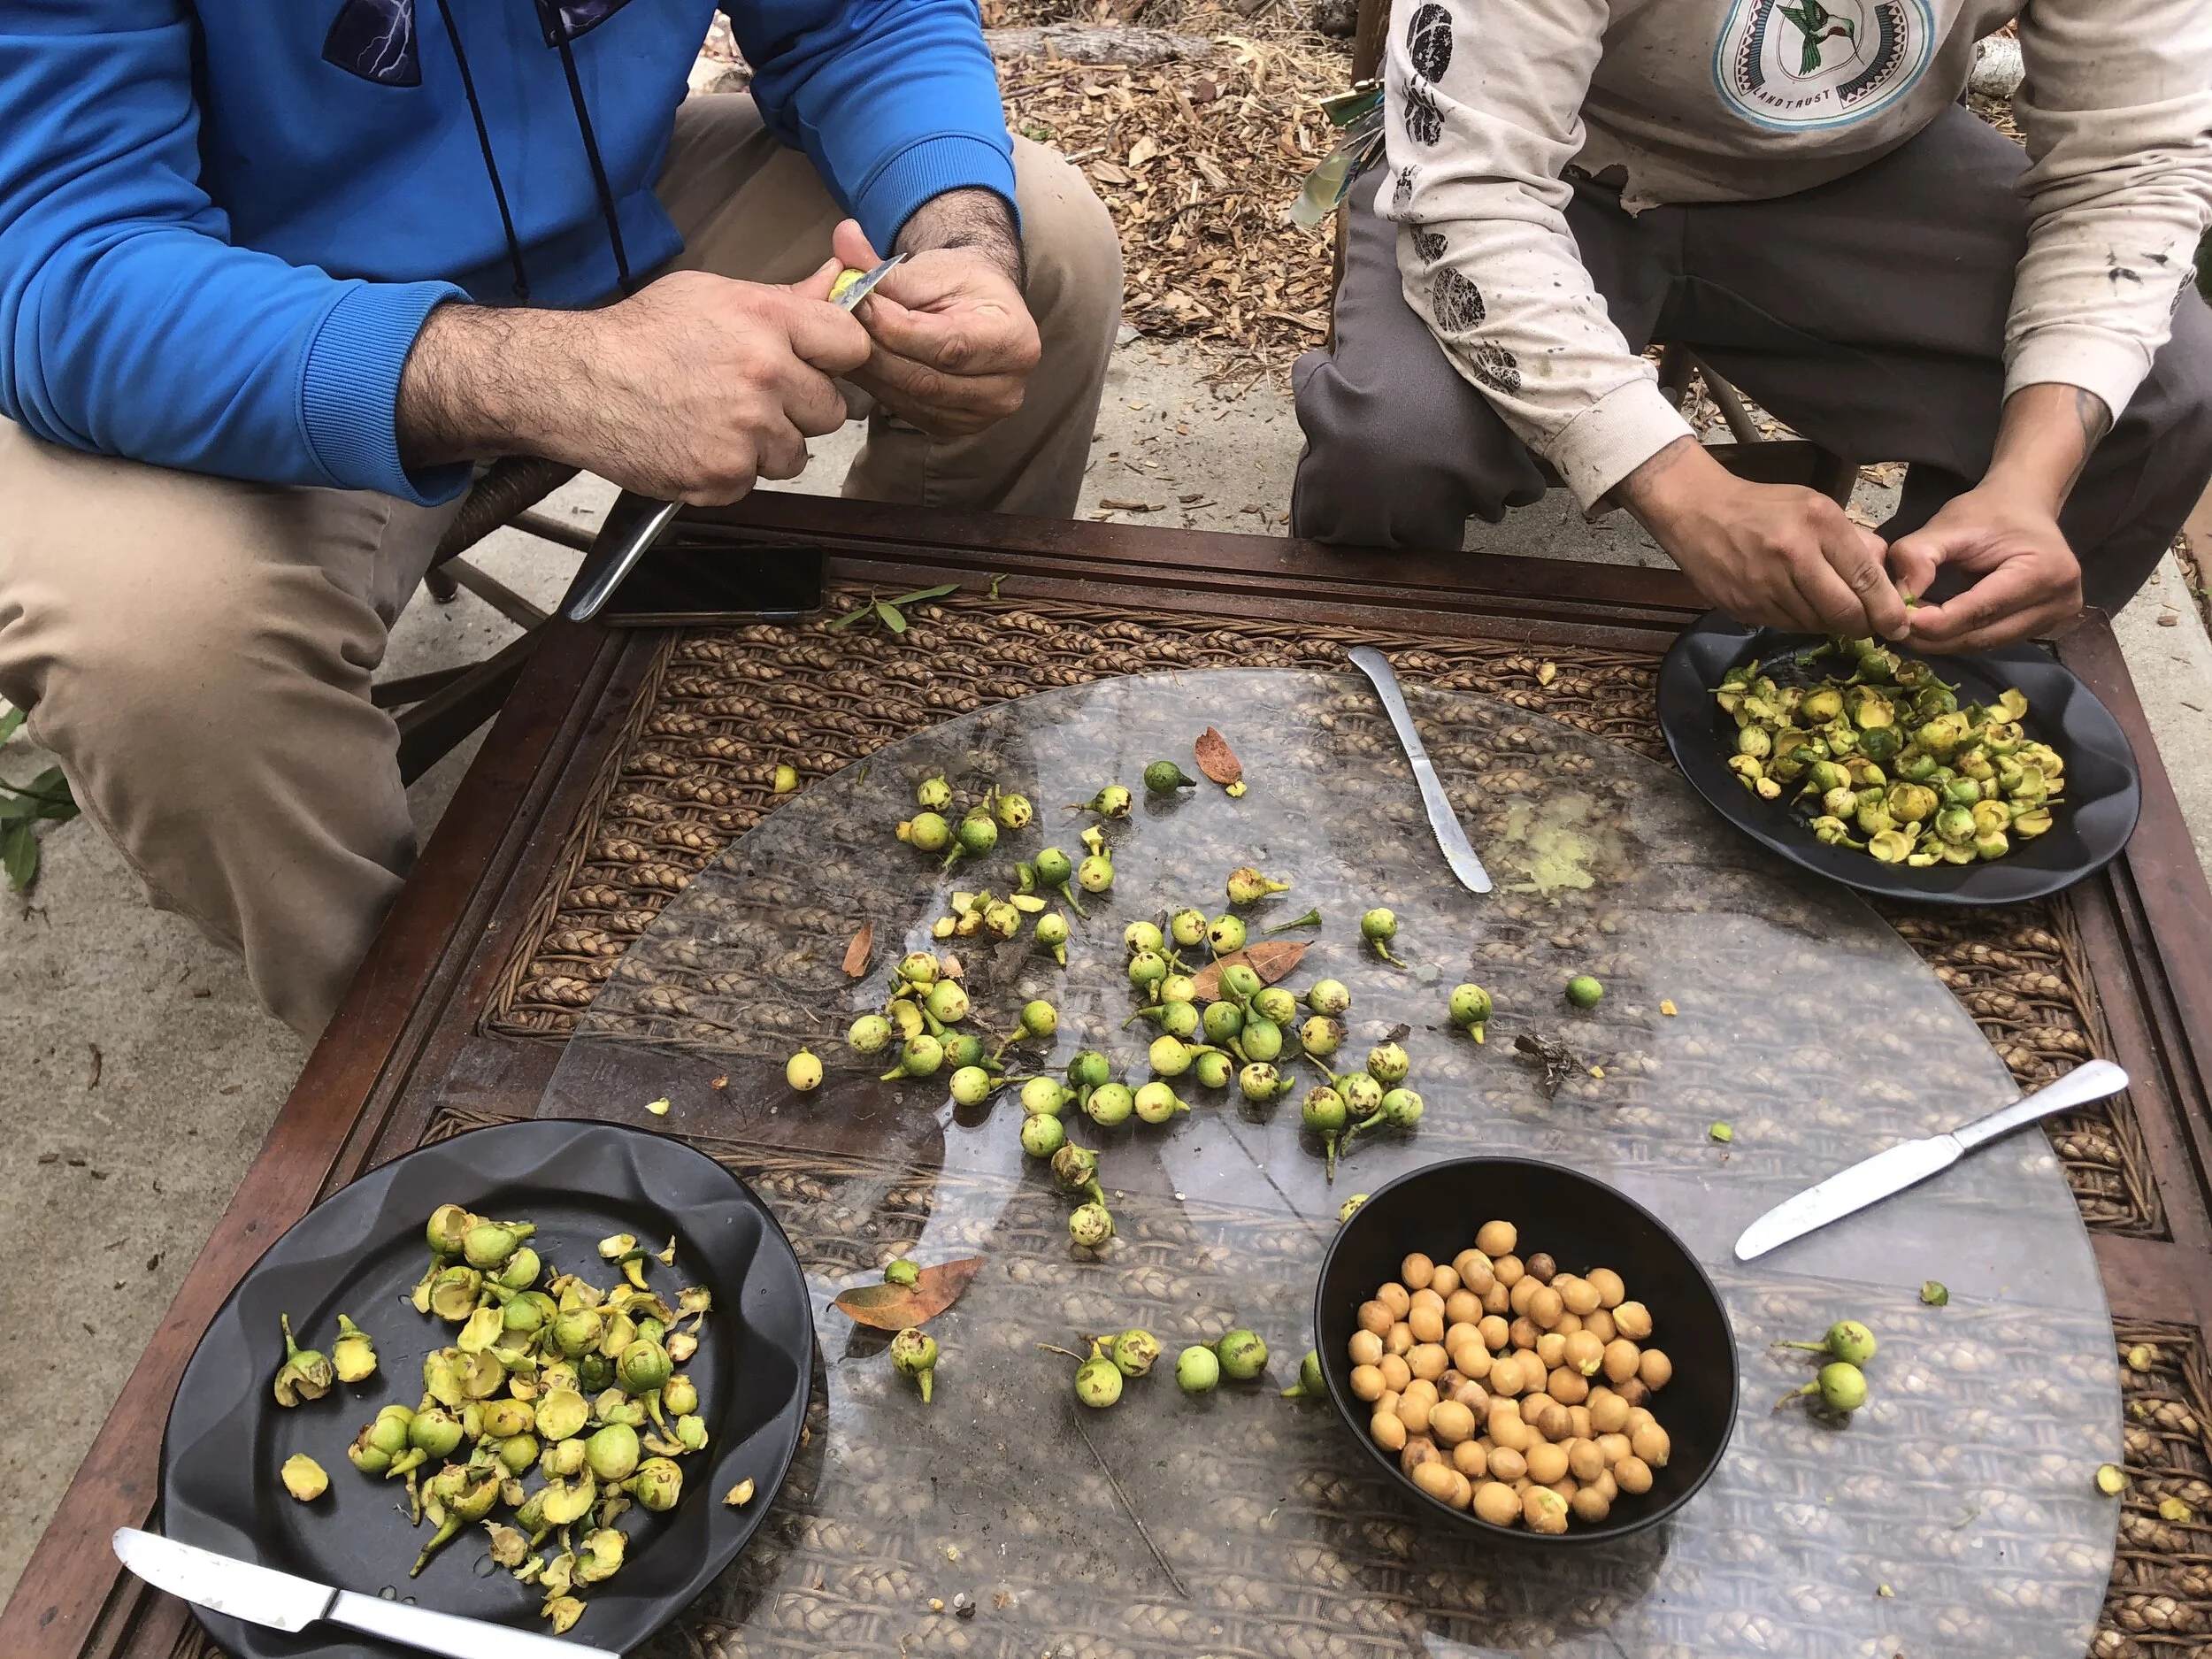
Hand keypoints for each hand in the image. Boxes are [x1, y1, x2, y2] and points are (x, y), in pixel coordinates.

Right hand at [397, 265, 870, 504]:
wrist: (576, 383)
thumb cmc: (641, 335)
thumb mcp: (713, 296)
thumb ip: (787, 298)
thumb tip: (845, 274)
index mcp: (768, 321)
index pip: (853, 346)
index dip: (835, 358)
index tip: (814, 363)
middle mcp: (766, 375)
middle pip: (832, 410)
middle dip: (801, 408)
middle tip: (756, 397)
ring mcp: (746, 431)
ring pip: (796, 454)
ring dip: (768, 445)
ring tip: (720, 421)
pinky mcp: (723, 476)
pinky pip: (754, 481)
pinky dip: (731, 471)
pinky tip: (698, 443)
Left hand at [833, 205, 1039, 437]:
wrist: (980, 310)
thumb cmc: (962, 284)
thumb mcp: (933, 269)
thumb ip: (887, 267)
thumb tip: (843, 237)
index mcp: (1015, 342)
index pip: (947, 345)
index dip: (895, 327)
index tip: (857, 300)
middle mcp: (1005, 390)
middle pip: (925, 379)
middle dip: (874, 348)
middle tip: (838, 321)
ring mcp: (980, 417)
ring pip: (910, 399)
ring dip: (869, 371)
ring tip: (844, 338)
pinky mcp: (953, 428)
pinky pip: (905, 411)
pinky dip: (877, 386)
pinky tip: (860, 362)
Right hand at [1619, 438, 1910, 638]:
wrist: (1697, 511)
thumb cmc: (1762, 507)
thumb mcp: (1814, 505)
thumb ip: (1850, 539)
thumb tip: (1883, 574)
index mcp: (1817, 522)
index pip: (1864, 577)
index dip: (1886, 609)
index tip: (1899, 625)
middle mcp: (1793, 554)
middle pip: (1842, 610)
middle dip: (1863, 625)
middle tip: (1870, 627)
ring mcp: (1765, 584)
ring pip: (1815, 623)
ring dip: (1829, 623)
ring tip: (1828, 608)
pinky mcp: (1745, 605)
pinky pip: (1786, 625)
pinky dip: (1800, 621)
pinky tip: (1797, 604)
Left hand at [1888, 383, 2103, 650]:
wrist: (2023, 504)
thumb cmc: (1987, 511)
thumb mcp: (1948, 524)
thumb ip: (1918, 556)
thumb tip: (1899, 598)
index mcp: (2044, 571)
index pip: (1979, 611)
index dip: (1935, 622)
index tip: (1897, 622)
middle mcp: (2059, 601)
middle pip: (1983, 635)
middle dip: (1934, 637)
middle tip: (1895, 628)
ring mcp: (2056, 617)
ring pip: (1985, 644)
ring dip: (1944, 641)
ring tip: (1911, 626)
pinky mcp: (2047, 626)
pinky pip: (1993, 640)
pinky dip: (1960, 636)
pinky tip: (1936, 626)